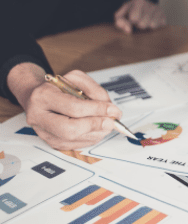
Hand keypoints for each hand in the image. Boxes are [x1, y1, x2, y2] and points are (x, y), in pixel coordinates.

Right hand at [7, 63, 121, 149]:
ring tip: (106, 122)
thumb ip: (94, 90)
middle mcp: (39, 117)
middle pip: (71, 129)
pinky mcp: (53, 143)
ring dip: (98, 132)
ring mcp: (44, 133)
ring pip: (76, 140)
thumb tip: (110, 109)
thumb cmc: (59, 88)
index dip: (96, 110)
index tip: (112, 109)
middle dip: (96, 125)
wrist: (40, 98)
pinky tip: (97, 128)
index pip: (73, 107)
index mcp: (43, 96)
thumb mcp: (76, 79)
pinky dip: (93, 137)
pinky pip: (77, 145)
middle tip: (112, 121)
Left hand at [114, 0, 166, 33]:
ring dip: (147, 28)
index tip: (132, 20)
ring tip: (145, 23)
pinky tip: (151, 24)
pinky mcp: (164, 17)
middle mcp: (150, 4)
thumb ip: (120, 22)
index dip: (131, 22)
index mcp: (139, 1)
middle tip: (139, 22)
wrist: (143, 9)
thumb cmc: (130, 13)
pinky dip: (154, 29)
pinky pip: (159, 27)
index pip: (134, 18)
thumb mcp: (121, 16)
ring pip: (152, 26)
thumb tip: (128, 30)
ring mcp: (159, 10)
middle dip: (139, 26)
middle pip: (143, 24)